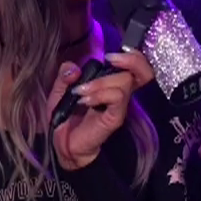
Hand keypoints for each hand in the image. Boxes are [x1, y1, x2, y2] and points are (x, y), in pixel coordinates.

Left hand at [48, 51, 149, 170]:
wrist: (63, 145)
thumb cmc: (66, 118)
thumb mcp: (59, 91)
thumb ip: (65, 76)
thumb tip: (73, 67)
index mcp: (112, 84)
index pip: (137, 66)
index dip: (133, 56)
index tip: (112, 55)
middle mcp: (120, 93)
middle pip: (141, 71)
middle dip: (129, 60)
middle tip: (109, 59)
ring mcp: (119, 106)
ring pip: (125, 82)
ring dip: (101, 81)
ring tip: (80, 91)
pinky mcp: (115, 118)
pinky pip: (116, 98)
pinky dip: (100, 94)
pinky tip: (84, 99)